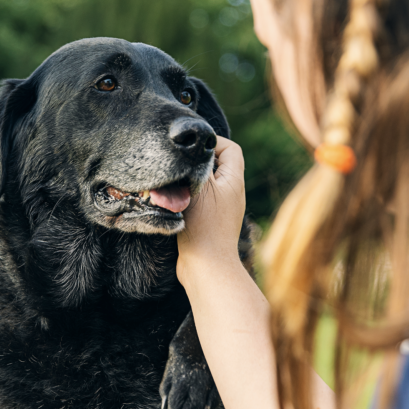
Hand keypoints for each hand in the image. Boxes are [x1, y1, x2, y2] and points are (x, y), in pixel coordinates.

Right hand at [177, 136, 245, 287]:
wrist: (206, 267)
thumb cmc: (204, 225)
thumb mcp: (200, 186)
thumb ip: (198, 163)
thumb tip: (195, 147)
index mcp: (234, 181)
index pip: (230, 148)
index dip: (212, 142)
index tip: (191, 147)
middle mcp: (232, 193)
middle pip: (218, 165)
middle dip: (197, 161)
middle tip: (179, 163)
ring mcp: (222, 209)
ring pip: (206, 183)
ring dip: (190, 180)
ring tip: (174, 184)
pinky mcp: (211, 223)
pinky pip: (200, 200)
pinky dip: (187, 197)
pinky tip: (173, 202)